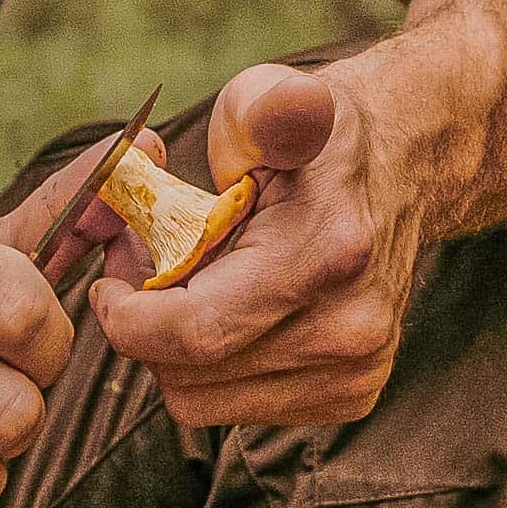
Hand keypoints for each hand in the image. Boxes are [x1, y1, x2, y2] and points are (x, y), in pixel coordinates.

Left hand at [91, 63, 420, 426]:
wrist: (400, 169)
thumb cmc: (316, 137)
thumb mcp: (276, 100)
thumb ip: (268, 109)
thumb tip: (277, 115)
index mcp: (326, 256)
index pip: (195, 332)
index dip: (126, 318)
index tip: (106, 283)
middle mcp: (349, 330)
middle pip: (189, 376)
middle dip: (143, 326)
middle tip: (142, 269)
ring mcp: (356, 372)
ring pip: (202, 400)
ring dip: (172, 349)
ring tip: (185, 286)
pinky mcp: (351, 395)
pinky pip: (233, 406)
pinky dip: (210, 365)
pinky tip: (225, 311)